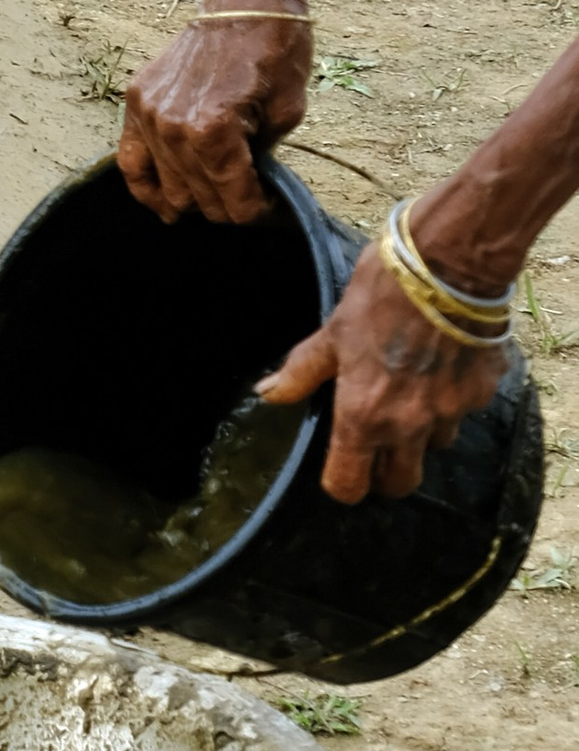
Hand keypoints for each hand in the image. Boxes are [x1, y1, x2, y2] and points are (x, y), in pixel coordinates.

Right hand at [118, 4, 311, 223]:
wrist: (245, 4)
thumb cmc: (275, 53)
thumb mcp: (287, 113)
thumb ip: (263, 159)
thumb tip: (252, 189)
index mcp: (214, 131)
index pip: (236, 203)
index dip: (259, 211)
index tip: (270, 205)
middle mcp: (174, 128)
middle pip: (201, 200)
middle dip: (230, 205)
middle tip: (248, 195)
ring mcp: (149, 114)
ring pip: (168, 188)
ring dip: (196, 197)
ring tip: (217, 192)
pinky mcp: (136, 102)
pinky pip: (129, 161)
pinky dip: (144, 187)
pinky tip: (162, 205)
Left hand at [258, 247, 506, 500]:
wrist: (448, 266)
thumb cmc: (380, 294)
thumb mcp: (332, 331)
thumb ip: (303, 370)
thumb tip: (268, 394)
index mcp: (364, 414)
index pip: (349, 484)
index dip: (342, 481)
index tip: (341, 467)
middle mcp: (408, 425)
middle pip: (400, 482)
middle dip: (387, 471)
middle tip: (377, 444)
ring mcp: (451, 412)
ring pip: (435, 446)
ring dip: (422, 433)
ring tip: (411, 392)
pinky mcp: (482, 393)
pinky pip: (465, 411)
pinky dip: (453, 398)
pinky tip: (444, 365)